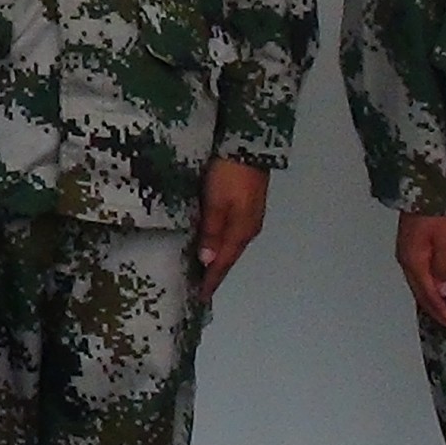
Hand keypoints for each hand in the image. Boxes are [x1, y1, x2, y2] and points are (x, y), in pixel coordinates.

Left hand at [194, 158, 270, 297]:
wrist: (248, 146)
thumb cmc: (229, 174)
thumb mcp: (216, 203)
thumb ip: (211, 231)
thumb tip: (207, 260)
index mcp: (241, 231)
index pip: (223, 263)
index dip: (211, 280)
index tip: (199, 298)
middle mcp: (247, 228)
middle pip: (228, 256)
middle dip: (214, 273)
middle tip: (197, 288)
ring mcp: (248, 217)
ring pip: (230, 245)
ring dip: (217, 258)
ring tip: (202, 270)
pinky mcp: (245, 205)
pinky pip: (230, 232)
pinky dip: (220, 242)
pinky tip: (211, 243)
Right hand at [396, 211, 445, 330]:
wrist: (421, 187)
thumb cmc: (434, 210)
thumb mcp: (444, 238)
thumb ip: (444, 266)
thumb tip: (444, 292)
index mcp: (413, 260)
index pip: (428, 294)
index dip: (441, 311)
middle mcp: (406, 259)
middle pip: (419, 292)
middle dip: (434, 309)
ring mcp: (407, 252)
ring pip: (418, 283)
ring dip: (430, 298)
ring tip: (445, 309)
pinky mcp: (411, 246)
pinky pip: (419, 273)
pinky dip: (428, 285)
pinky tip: (437, 287)